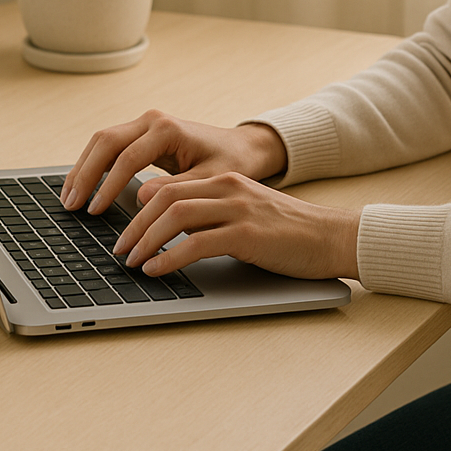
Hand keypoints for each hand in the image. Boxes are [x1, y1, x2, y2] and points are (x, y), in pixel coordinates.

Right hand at [61, 109, 287, 214]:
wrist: (240, 147)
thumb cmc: (229, 163)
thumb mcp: (209, 180)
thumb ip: (177, 190)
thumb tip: (140, 200)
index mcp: (167, 129)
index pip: (127, 158)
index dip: (107, 185)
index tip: (95, 210)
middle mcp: (152, 120)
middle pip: (105, 142)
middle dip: (84, 173)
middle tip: (71, 204)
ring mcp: (145, 124)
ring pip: (101, 141)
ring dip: (83, 168)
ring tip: (69, 197)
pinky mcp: (141, 133)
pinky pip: (109, 145)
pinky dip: (93, 164)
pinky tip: (83, 185)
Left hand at [112, 172, 360, 280]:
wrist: (332, 237)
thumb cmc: (289, 232)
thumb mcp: (246, 212)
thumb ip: (213, 214)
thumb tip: (171, 231)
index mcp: (225, 180)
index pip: (167, 184)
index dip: (137, 206)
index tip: (122, 229)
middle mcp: (228, 188)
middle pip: (163, 197)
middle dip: (134, 225)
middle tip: (118, 249)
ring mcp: (238, 209)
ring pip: (175, 215)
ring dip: (145, 239)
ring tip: (131, 261)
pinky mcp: (248, 234)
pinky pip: (197, 243)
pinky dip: (170, 257)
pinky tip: (157, 269)